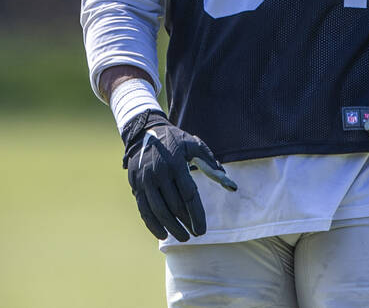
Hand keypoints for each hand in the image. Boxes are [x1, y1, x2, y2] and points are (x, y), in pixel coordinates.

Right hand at [120, 110, 235, 241]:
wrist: (143, 132)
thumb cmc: (175, 141)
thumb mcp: (194, 146)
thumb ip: (212, 165)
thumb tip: (232, 186)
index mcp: (176, 163)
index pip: (189, 195)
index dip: (196, 215)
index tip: (202, 231)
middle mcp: (159, 172)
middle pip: (174, 206)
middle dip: (186, 223)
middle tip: (195, 234)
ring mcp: (145, 180)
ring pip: (159, 210)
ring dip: (171, 228)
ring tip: (183, 237)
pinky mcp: (136, 185)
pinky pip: (144, 210)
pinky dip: (152, 225)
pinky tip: (162, 234)